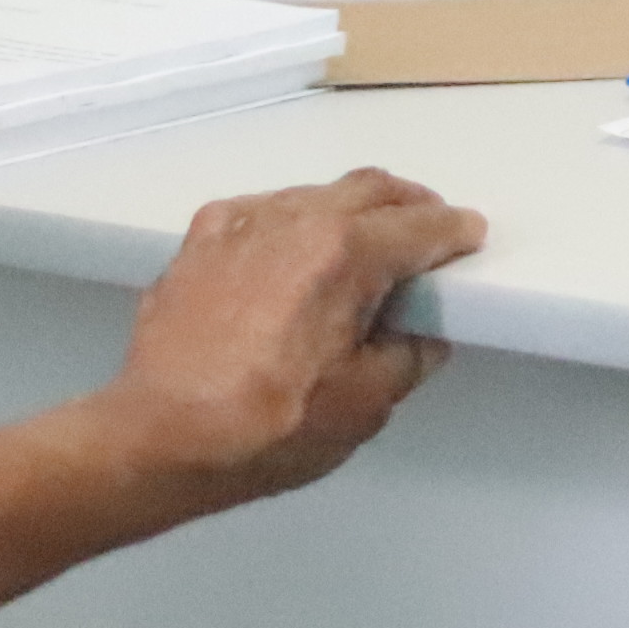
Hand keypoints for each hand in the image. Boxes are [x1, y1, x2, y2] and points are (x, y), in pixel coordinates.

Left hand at [98, 168, 487, 509]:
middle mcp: (293, 219)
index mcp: (344, 253)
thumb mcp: (364, 406)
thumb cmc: (267, 428)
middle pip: (370, 190)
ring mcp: (240, 224)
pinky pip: (263, 211)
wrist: (159, 437)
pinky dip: (294, 221)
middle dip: (410, 205)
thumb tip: (422, 334)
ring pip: (315, 194)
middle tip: (430, 229)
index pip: (418, 228)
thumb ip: (407, 357)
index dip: (453, 232)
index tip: (470, 235)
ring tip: (367, 241)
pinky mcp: (200, 240)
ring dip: (352, 210)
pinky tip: (295, 249)